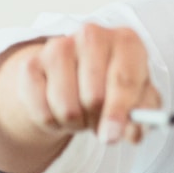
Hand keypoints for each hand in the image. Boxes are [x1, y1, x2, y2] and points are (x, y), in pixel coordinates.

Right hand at [0, 24, 162, 172]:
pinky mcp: (30, 65)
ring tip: (82, 113)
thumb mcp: (138, 99)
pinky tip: (59, 109)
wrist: (73, 76)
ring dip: (76, 123)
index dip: (119, 112)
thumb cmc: (112, 86)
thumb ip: (142, 115)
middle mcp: (91, 36)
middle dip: (97, 120)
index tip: (112, 136)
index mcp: (126, 41)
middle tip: (99, 121)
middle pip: (94, 96)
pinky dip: (53, 122)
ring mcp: (58, 47)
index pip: (124, 79)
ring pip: (66, 108)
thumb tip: (133, 132)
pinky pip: (42, 112)